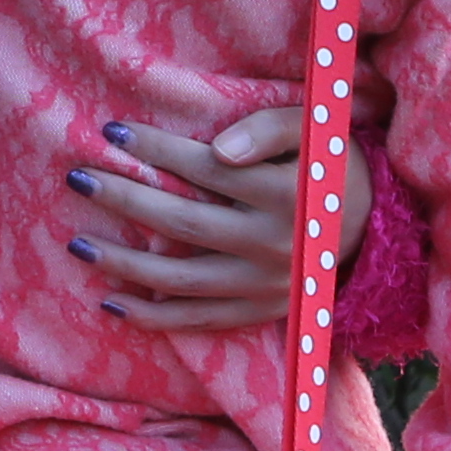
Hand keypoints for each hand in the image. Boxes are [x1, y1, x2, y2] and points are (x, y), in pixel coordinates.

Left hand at [61, 107, 352, 333]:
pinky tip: (112, 302)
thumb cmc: (329, 162)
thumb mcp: (312, 130)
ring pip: (182, 280)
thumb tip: (220, 150)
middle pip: (182, 223)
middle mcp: (274, 244)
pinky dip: (154, 317)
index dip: (156, 149)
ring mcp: (265, 285)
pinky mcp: (261, 311)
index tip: (111, 132)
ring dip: (124, 265)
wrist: (373, 223)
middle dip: (124, 200)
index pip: (205, 168)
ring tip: (79, 244)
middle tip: (77, 179)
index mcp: (286, 194)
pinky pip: (200, 321)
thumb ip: (267, 130)